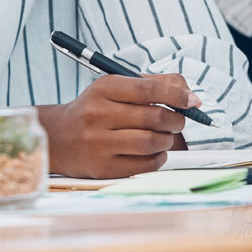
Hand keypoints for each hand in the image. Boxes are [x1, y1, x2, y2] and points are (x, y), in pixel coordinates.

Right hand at [42, 73, 197, 177]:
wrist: (58, 138)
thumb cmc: (95, 109)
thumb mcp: (115, 87)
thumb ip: (152, 84)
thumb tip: (189, 95)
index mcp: (104, 88)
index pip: (149, 89)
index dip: (178, 95)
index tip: (193, 100)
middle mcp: (98, 114)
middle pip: (155, 117)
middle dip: (177, 120)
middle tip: (178, 121)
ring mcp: (98, 143)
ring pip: (151, 142)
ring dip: (169, 140)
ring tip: (166, 137)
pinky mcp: (102, 168)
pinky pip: (144, 165)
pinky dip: (159, 159)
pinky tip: (156, 152)